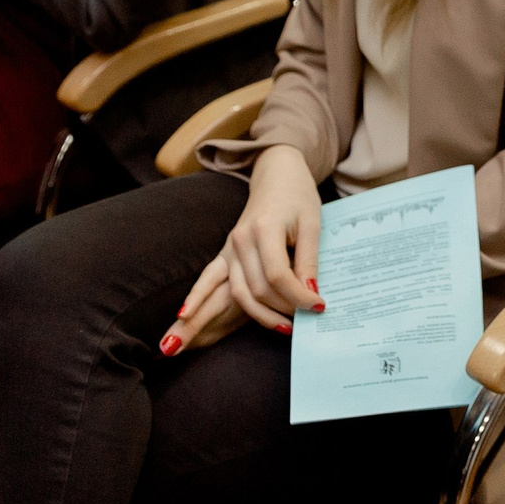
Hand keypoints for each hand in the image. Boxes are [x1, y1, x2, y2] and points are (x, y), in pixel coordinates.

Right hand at [161, 146, 323, 354]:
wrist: (276, 174)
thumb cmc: (297, 195)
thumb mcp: (312, 223)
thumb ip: (309, 260)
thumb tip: (311, 295)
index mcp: (264, 229)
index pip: (278, 276)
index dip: (299, 296)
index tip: (319, 306)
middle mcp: (241, 240)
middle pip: (258, 288)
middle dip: (284, 308)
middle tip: (307, 318)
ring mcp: (230, 247)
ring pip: (239, 292)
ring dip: (261, 315)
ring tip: (285, 329)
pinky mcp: (226, 252)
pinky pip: (211, 279)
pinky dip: (198, 298)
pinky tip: (185, 316)